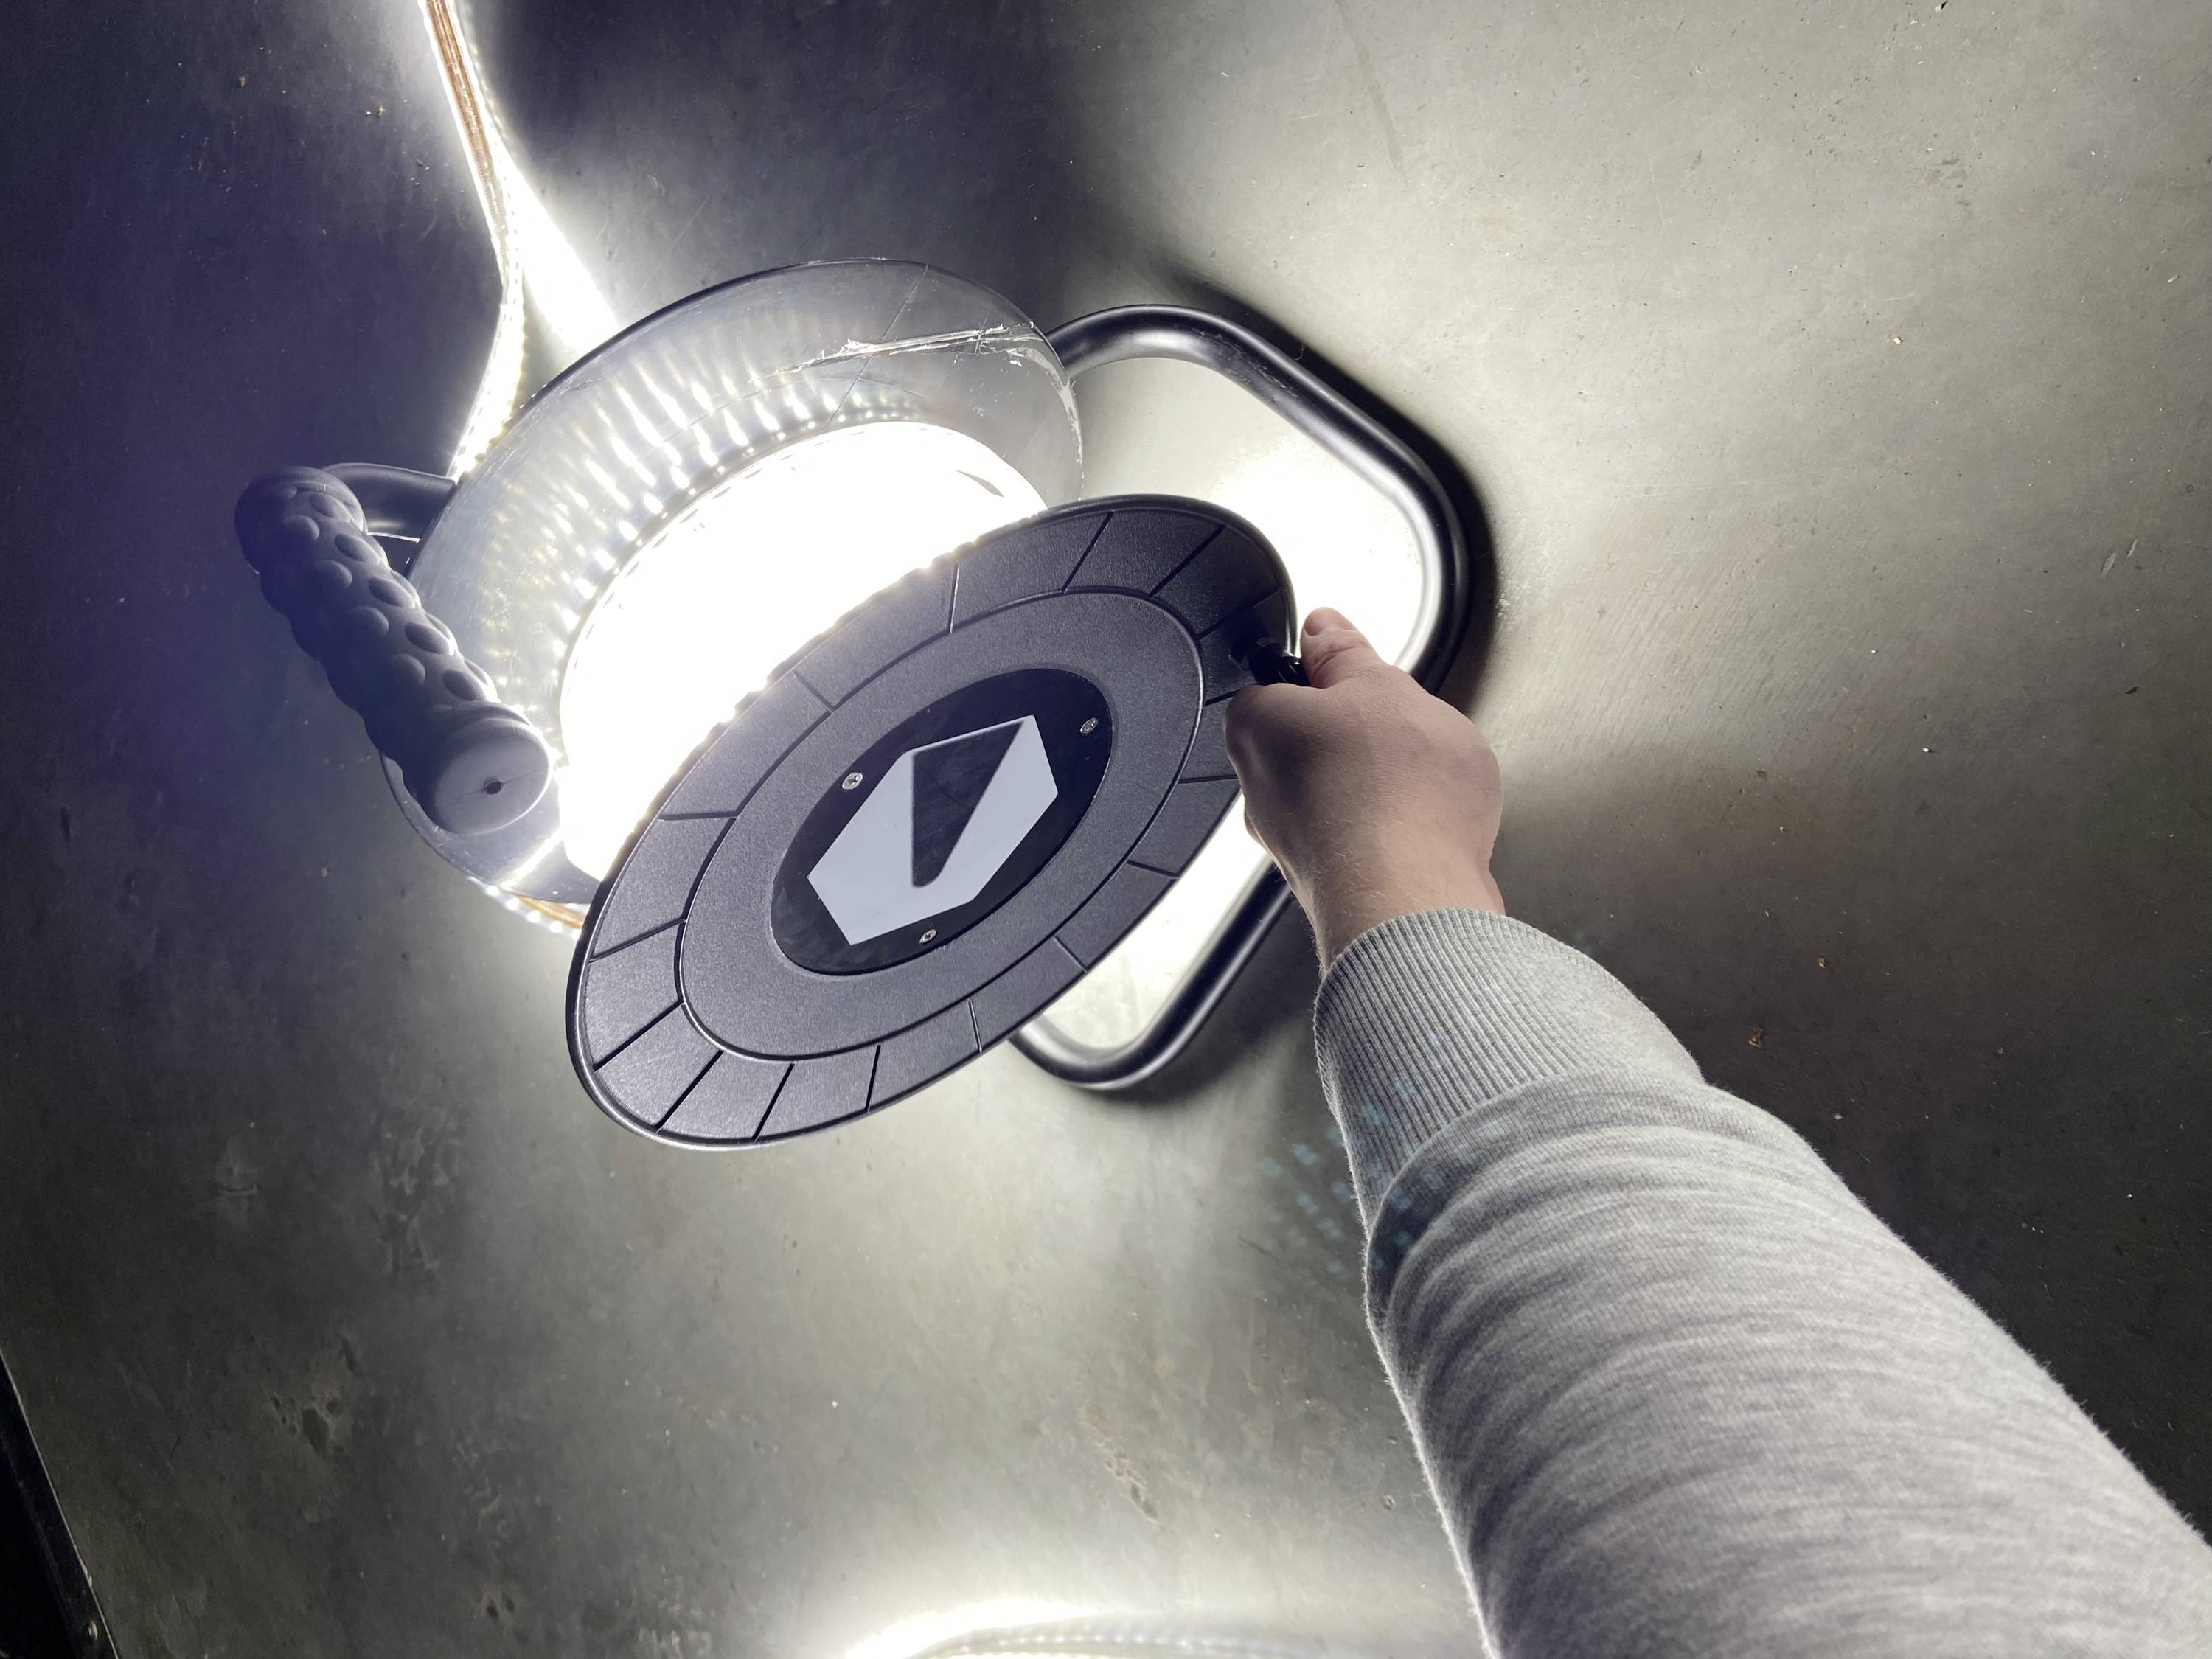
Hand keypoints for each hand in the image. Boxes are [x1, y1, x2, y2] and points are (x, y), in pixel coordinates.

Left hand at [1226, 608, 1503, 965]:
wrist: (1417, 901)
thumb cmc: (1395, 794)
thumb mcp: (1382, 688)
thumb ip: (1347, 655)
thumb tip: (1322, 629)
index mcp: (1256, 730)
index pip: (1273, 686)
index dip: (1322, 680)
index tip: (1359, 681)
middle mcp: (1261, 792)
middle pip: (1308, 743)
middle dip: (1357, 736)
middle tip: (1402, 731)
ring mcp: (1293, 845)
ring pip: (1338, 795)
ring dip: (1379, 787)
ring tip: (1424, 784)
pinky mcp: (1331, 885)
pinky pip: (1362, 841)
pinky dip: (1392, 831)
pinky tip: (1427, 829)